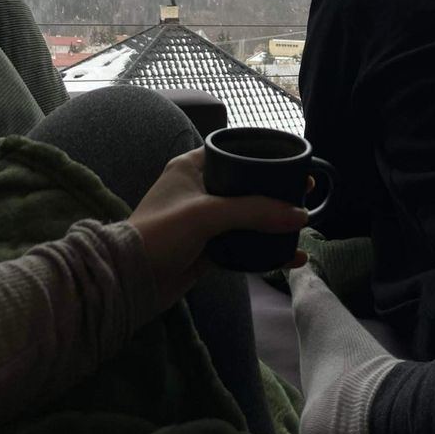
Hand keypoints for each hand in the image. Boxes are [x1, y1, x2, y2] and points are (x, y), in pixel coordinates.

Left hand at [128, 148, 308, 309]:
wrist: (130, 282)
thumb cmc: (160, 233)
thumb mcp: (207, 214)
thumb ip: (254, 212)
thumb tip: (299, 216)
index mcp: (191, 167)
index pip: (233, 152)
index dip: (263, 156)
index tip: (292, 163)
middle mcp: (199, 190)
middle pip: (246, 185)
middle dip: (275, 192)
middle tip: (304, 192)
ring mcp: (204, 221)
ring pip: (248, 216)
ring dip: (273, 222)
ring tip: (301, 225)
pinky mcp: (208, 248)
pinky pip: (244, 244)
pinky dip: (264, 249)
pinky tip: (289, 257)